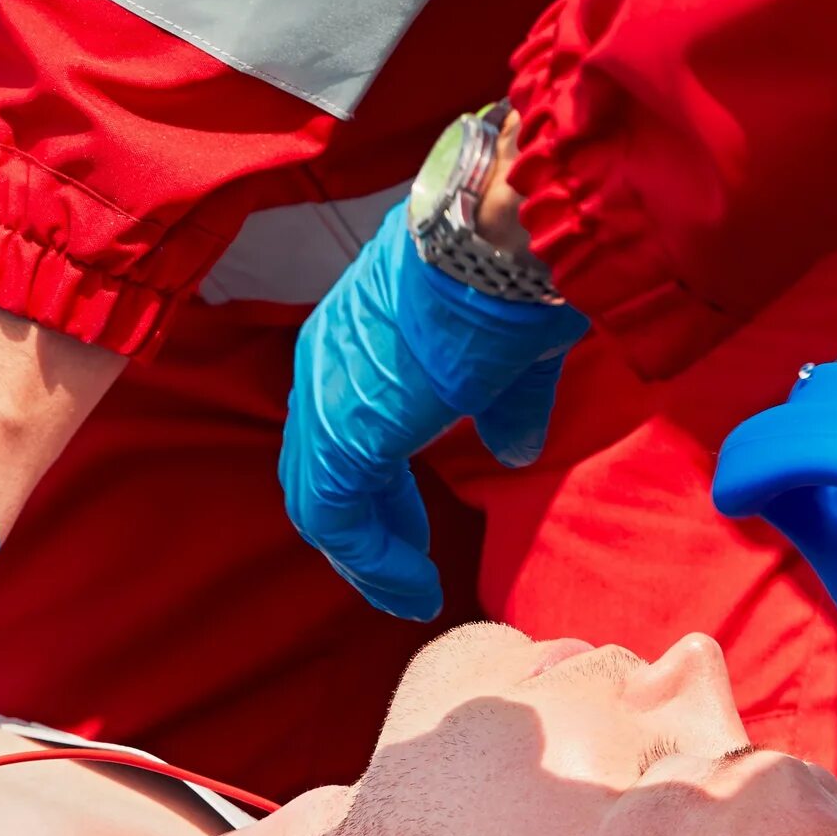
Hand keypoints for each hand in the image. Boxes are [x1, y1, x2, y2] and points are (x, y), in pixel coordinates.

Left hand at [281, 206, 586, 619]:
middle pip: (322, 469)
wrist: (497, 243)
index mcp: (353, 337)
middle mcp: (324, 365)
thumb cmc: (509, 276)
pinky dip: (372, 562)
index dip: (377, 488)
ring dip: (367, 555)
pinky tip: (412, 585)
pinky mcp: (342, 437)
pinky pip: (337, 521)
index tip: (411, 529)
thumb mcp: (504, 352)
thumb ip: (502, 407)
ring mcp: (326, 400)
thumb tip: (514, 447)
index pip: (342, 428)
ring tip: (411, 592)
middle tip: (408, 567)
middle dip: (368, 527)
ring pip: (322, 501)